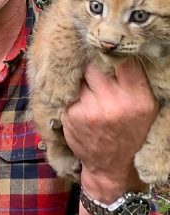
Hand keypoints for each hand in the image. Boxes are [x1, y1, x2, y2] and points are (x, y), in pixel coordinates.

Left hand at [63, 59, 156, 209]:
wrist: (110, 164)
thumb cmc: (130, 131)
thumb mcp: (145, 107)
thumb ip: (134, 81)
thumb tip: (118, 50)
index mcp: (138, 99)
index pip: (123, 61)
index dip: (113, 53)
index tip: (108, 50)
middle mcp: (113, 103)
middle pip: (95, 65)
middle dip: (93, 64)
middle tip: (95, 69)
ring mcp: (89, 109)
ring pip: (79, 77)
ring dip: (81, 78)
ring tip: (90, 88)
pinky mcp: (71, 114)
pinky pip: (69, 91)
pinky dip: (73, 92)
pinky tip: (81, 101)